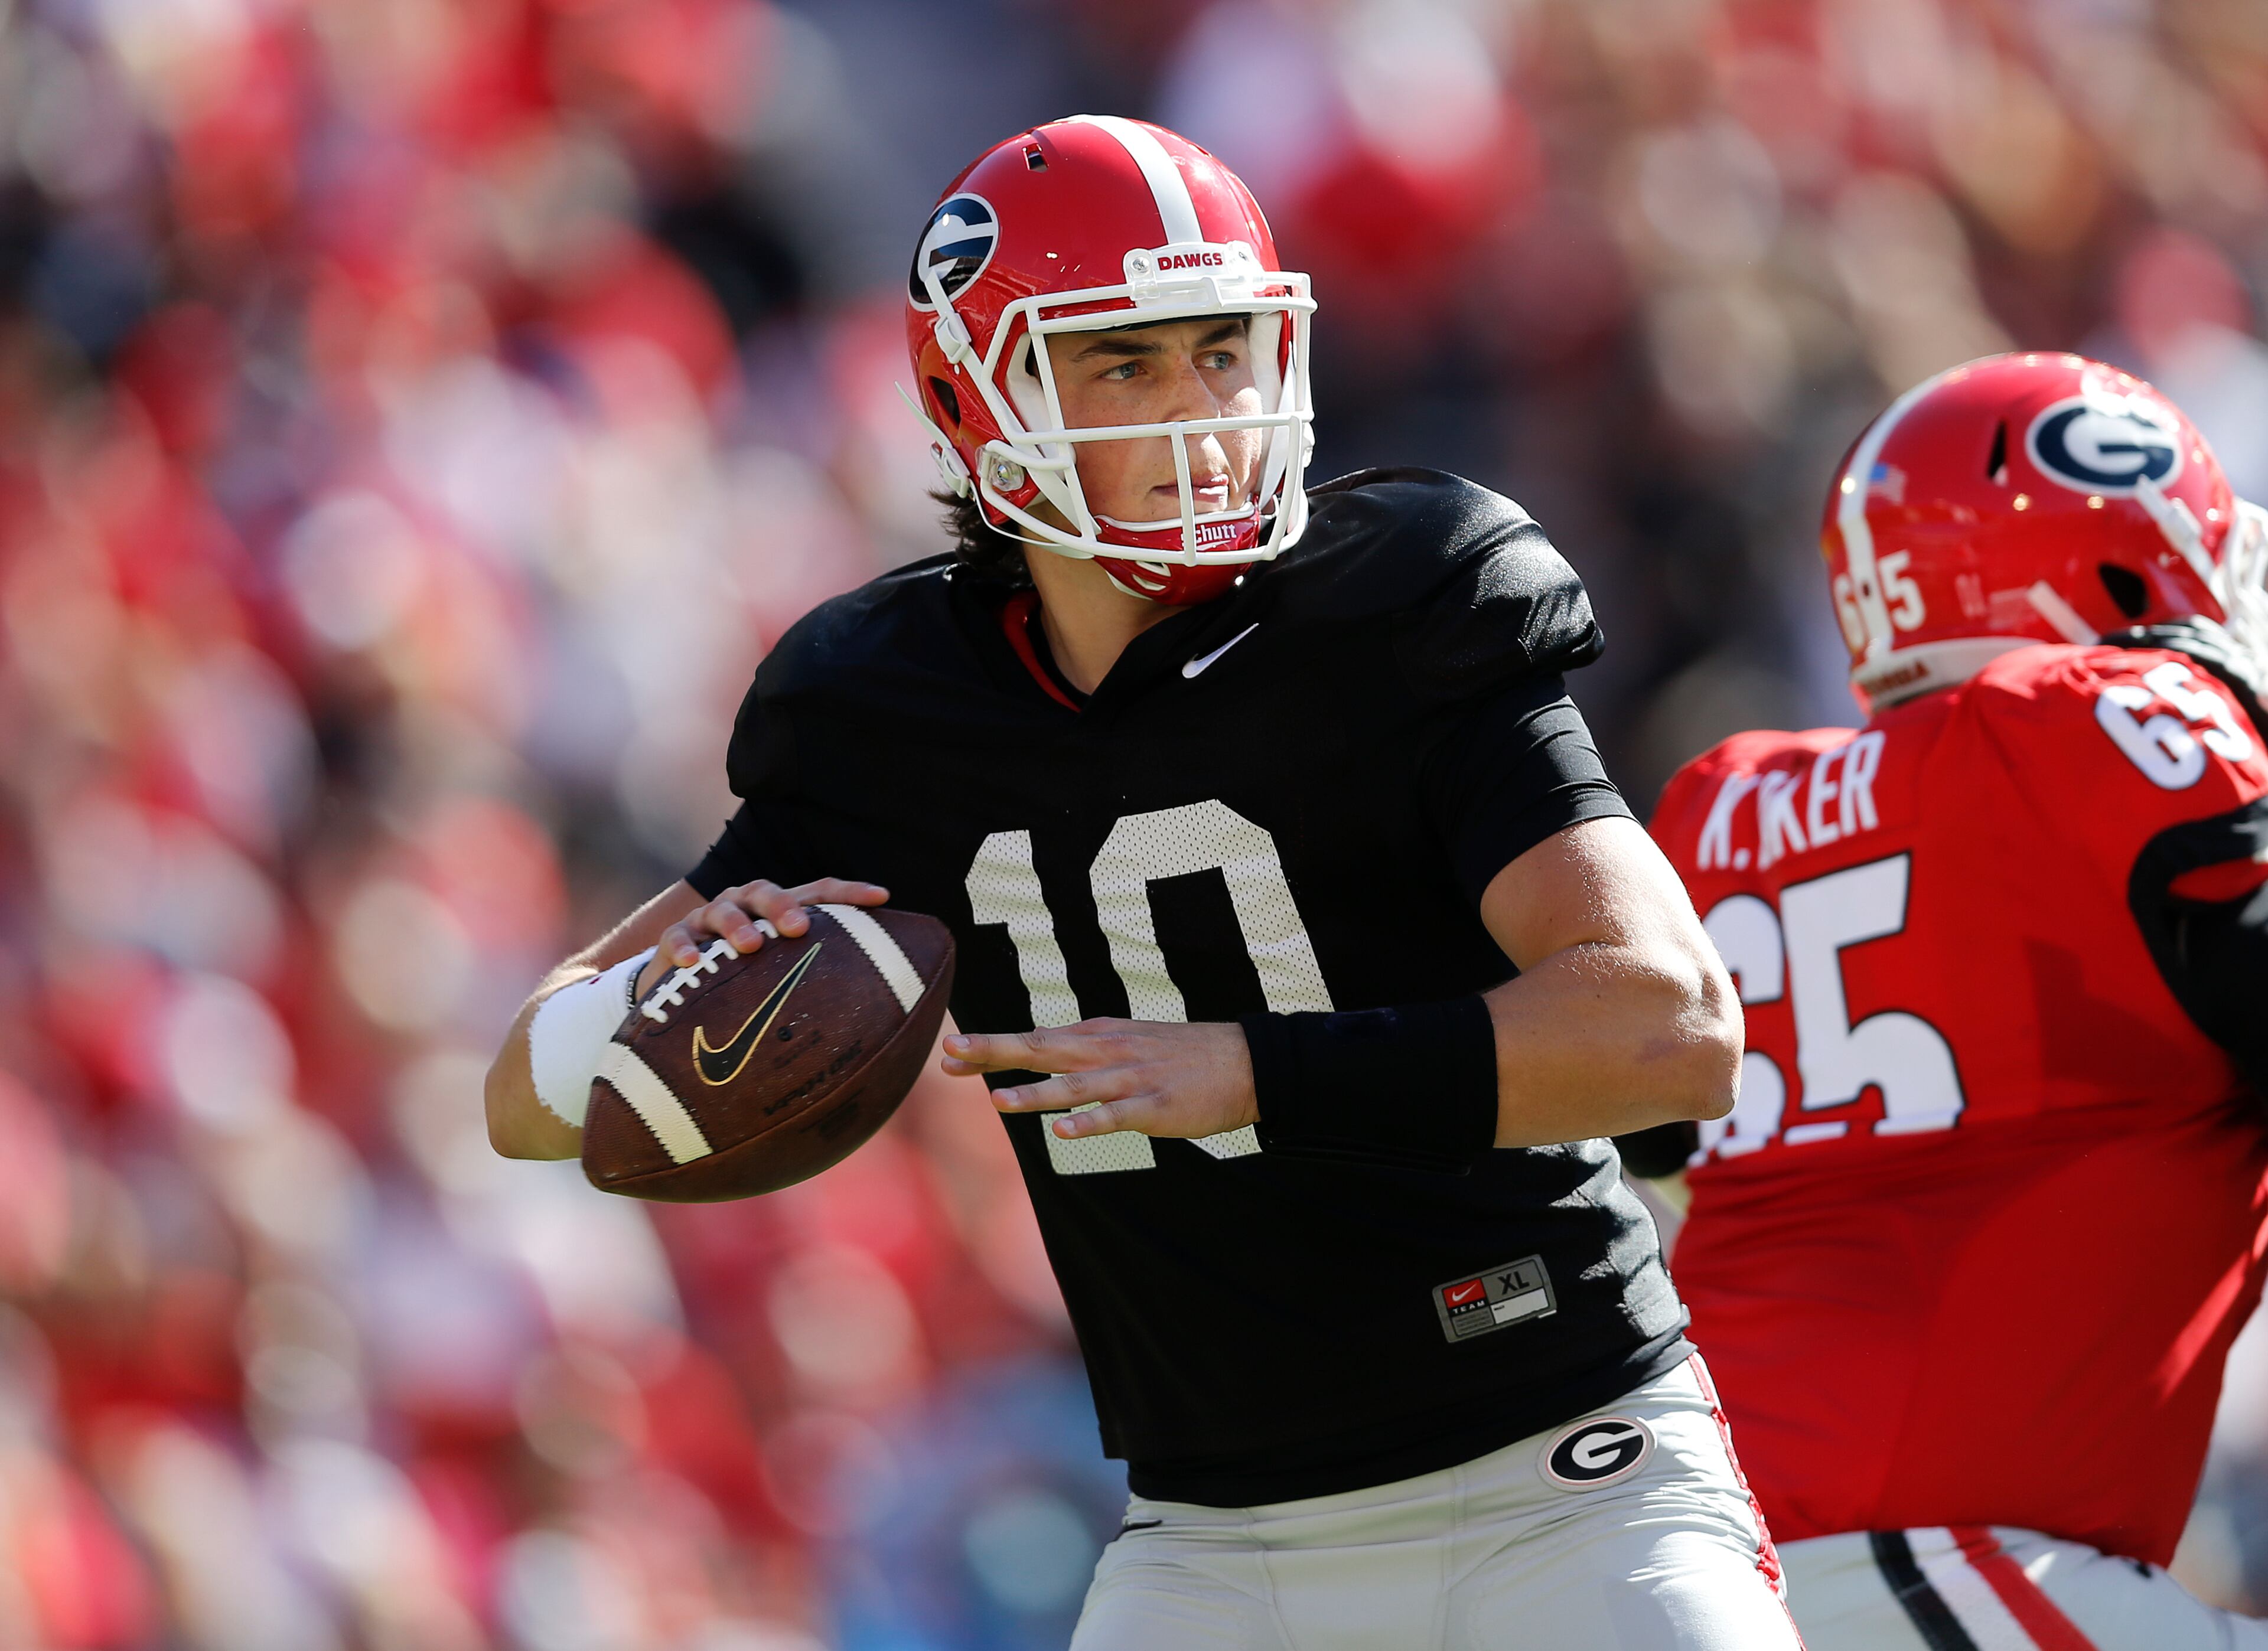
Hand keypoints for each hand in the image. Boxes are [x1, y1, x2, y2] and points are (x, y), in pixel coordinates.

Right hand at [637, 878, 888, 999]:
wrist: (684, 981)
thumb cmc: (749, 977)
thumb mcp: (783, 972)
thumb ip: (818, 977)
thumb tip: (881, 1013)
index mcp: (778, 908)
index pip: (818, 892)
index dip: (849, 892)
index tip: (882, 897)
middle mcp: (745, 904)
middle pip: (765, 893)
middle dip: (782, 906)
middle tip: (797, 928)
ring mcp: (708, 919)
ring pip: (723, 910)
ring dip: (736, 924)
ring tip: (750, 944)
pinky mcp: (676, 939)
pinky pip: (677, 938)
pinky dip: (685, 948)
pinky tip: (694, 963)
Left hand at [941, 1019, 1256, 1140]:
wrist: (1244, 1061)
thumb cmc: (1181, 1055)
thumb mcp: (1127, 1040)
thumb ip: (1084, 1046)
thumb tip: (1039, 1046)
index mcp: (1098, 1036)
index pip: (1035, 1040)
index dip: (991, 1048)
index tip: (950, 1052)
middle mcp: (1107, 1052)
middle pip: (1042, 1050)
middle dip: (995, 1053)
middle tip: (951, 1055)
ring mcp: (1131, 1079)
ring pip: (1074, 1086)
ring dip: (1035, 1093)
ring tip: (997, 1101)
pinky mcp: (1155, 1107)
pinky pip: (1116, 1117)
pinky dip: (1089, 1124)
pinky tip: (1064, 1133)